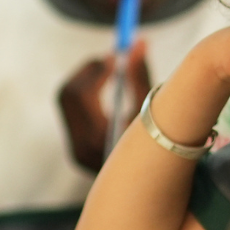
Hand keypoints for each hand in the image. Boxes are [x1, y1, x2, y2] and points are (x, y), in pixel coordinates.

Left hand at [58, 41, 150, 171]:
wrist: (154, 187)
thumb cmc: (161, 147)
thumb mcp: (153, 111)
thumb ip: (142, 76)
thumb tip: (139, 41)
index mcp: (97, 140)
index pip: (81, 94)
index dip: (97, 70)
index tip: (118, 56)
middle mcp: (79, 147)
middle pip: (68, 94)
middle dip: (88, 71)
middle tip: (111, 59)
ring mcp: (75, 149)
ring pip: (67, 99)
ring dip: (87, 80)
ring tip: (113, 73)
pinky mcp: (76, 147)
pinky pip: (73, 110)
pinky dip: (87, 93)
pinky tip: (109, 92)